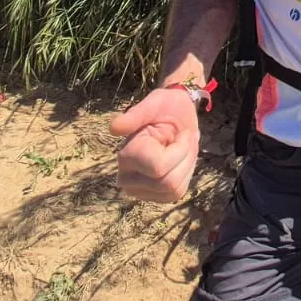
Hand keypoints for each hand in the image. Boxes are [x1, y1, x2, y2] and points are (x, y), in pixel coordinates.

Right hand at [109, 87, 200, 201]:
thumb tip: (114, 128)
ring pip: (173, 190)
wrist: (177, 115)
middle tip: (184, 139)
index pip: (158, 168)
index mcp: (125, 156)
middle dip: (184, 158)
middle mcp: (126, 178)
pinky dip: (185, 175)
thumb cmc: (165, 107)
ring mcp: (139, 191)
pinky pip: (177, 194)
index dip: (179, 150)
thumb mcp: (155, 104)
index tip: (181, 132)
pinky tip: (179, 161)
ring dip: (186, 166)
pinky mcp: (153, 196)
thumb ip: (136, 115)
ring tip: (182, 148)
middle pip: (167, 183)